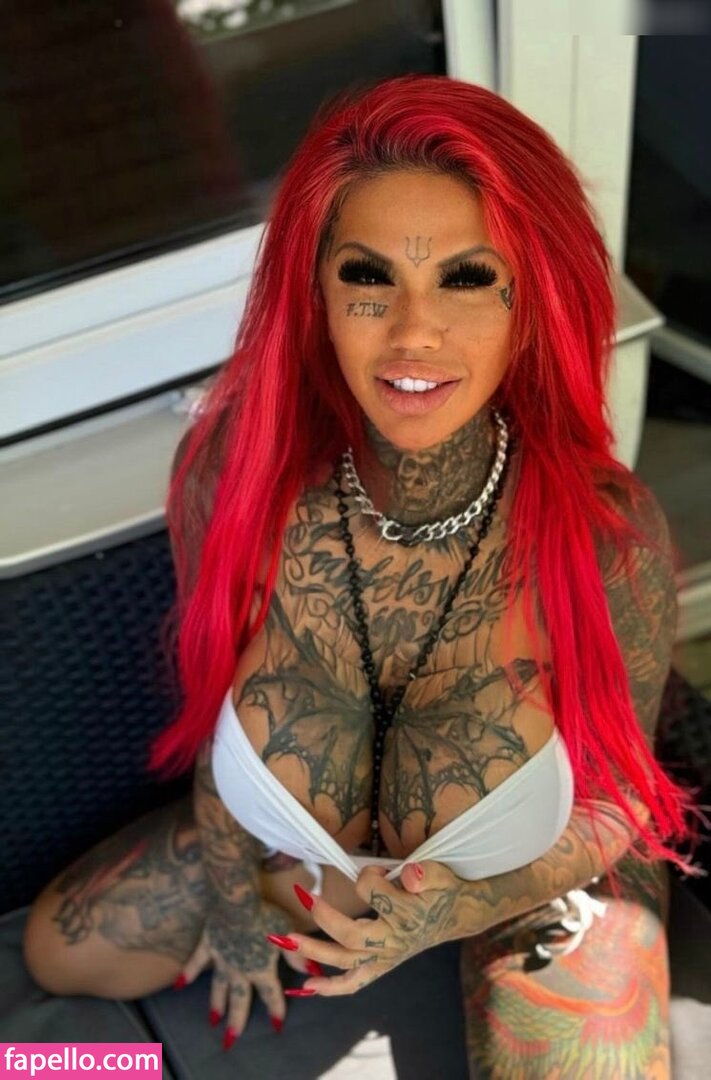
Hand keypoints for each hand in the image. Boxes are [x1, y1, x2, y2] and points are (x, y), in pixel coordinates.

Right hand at [175, 893, 318, 1044]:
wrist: (236, 901)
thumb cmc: (265, 916)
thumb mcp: (286, 935)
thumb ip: (297, 956)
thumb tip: (314, 973)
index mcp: (260, 969)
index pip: (270, 993)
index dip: (275, 1008)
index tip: (277, 1024)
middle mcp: (239, 969)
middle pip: (239, 998)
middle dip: (237, 1019)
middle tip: (231, 1040)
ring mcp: (221, 958)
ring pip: (219, 986)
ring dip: (217, 1003)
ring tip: (214, 1020)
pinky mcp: (208, 944)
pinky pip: (196, 962)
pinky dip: (188, 973)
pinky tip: (180, 985)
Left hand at [282, 860, 465, 996]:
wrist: (457, 915)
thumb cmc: (442, 889)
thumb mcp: (439, 873)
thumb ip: (425, 873)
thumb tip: (408, 874)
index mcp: (407, 914)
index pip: (371, 891)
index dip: (366, 875)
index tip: (376, 869)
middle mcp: (394, 940)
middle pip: (351, 936)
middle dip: (325, 918)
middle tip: (306, 897)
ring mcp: (386, 956)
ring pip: (345, 961)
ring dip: (314, 953)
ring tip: (285, 941)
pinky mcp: (383, 964)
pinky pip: (354, 983)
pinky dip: (331, 988)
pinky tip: (307, 987)